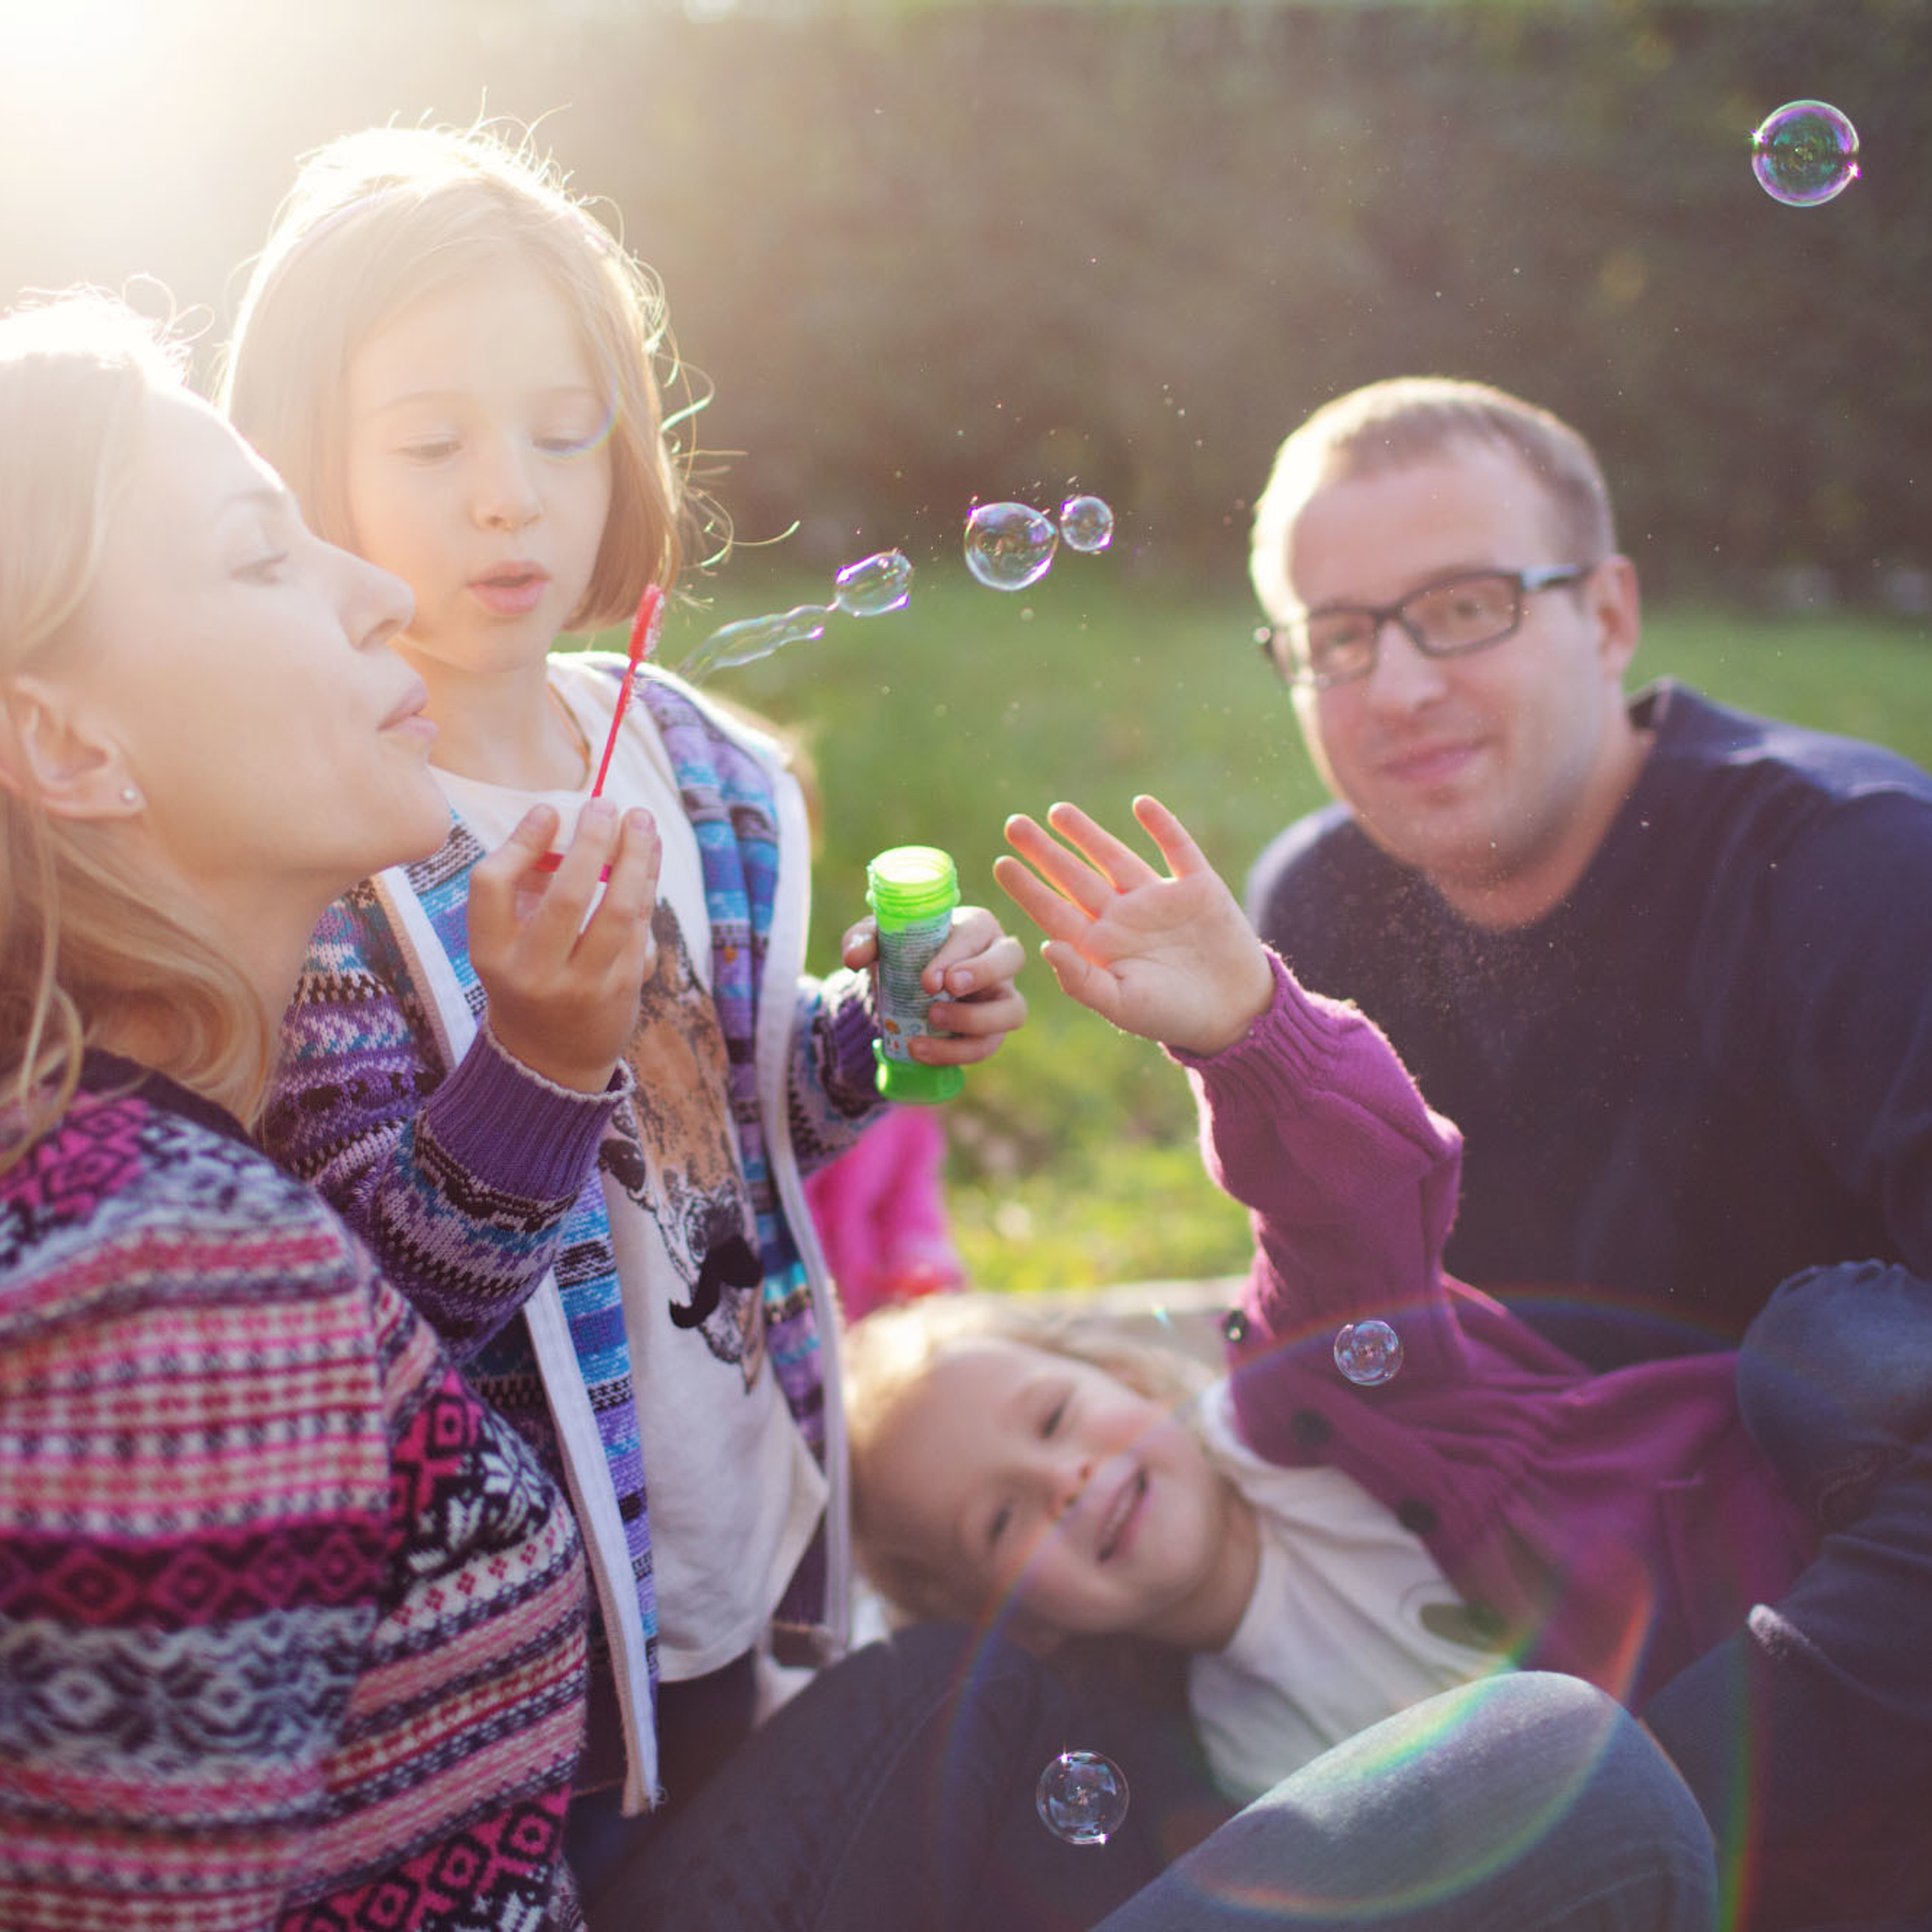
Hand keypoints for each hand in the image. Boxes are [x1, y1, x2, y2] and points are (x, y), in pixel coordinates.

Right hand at [468, 800, 660, 1092]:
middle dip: (591, 843)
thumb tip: (558, 817)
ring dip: (635, 858)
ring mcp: (583, 984)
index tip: (550, 810)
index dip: (521, 842)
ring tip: (641, 820)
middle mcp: (533, 972)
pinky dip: (647, 884)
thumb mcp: (503, 942)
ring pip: (618, 910)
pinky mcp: (623, 989)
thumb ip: (521, 886)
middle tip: (606, 804)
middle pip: (566, 896)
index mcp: (490, 954)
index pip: (491, 886)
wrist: (550, 1059)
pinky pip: (640, 927)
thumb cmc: (525, 979)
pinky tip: (650, 854)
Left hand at [840, 905, 1028, 1065]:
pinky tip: (921, 1051)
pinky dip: (955, 1052)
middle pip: (1013, 957)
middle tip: (945, 990)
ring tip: (931, 1022)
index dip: (956, 955)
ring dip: (975, 1020)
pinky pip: (988, 1045)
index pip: (977, 932)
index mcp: (976, 925)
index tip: (928, 980)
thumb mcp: (878, 940)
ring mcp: (1001, 996)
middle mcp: (999, 956)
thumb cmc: (901, 952)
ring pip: (1012, 1009)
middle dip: (982, 974)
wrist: (900, 989)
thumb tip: (854, 957)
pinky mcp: (993, 1030)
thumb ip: (863, 939)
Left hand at [993, 796, 1273, 1056]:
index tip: (1001, 863)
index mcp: (1100, 947)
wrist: (1235, 1014)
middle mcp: (1123, 917)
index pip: (1055, 910)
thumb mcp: (1122, 1005)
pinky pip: (1177, 849)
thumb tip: (1046, 945)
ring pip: (1115, 857)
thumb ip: (1082, 980)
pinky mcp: (1197, 887)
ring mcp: (1158, 899)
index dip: (1028, 888)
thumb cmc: (1172, 1017)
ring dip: (1087, 834)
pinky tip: (1142, 804)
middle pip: (1075, 877)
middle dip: (1045, 851)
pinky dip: (1162, 826)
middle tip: (1013, 824)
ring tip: (1057, 811)